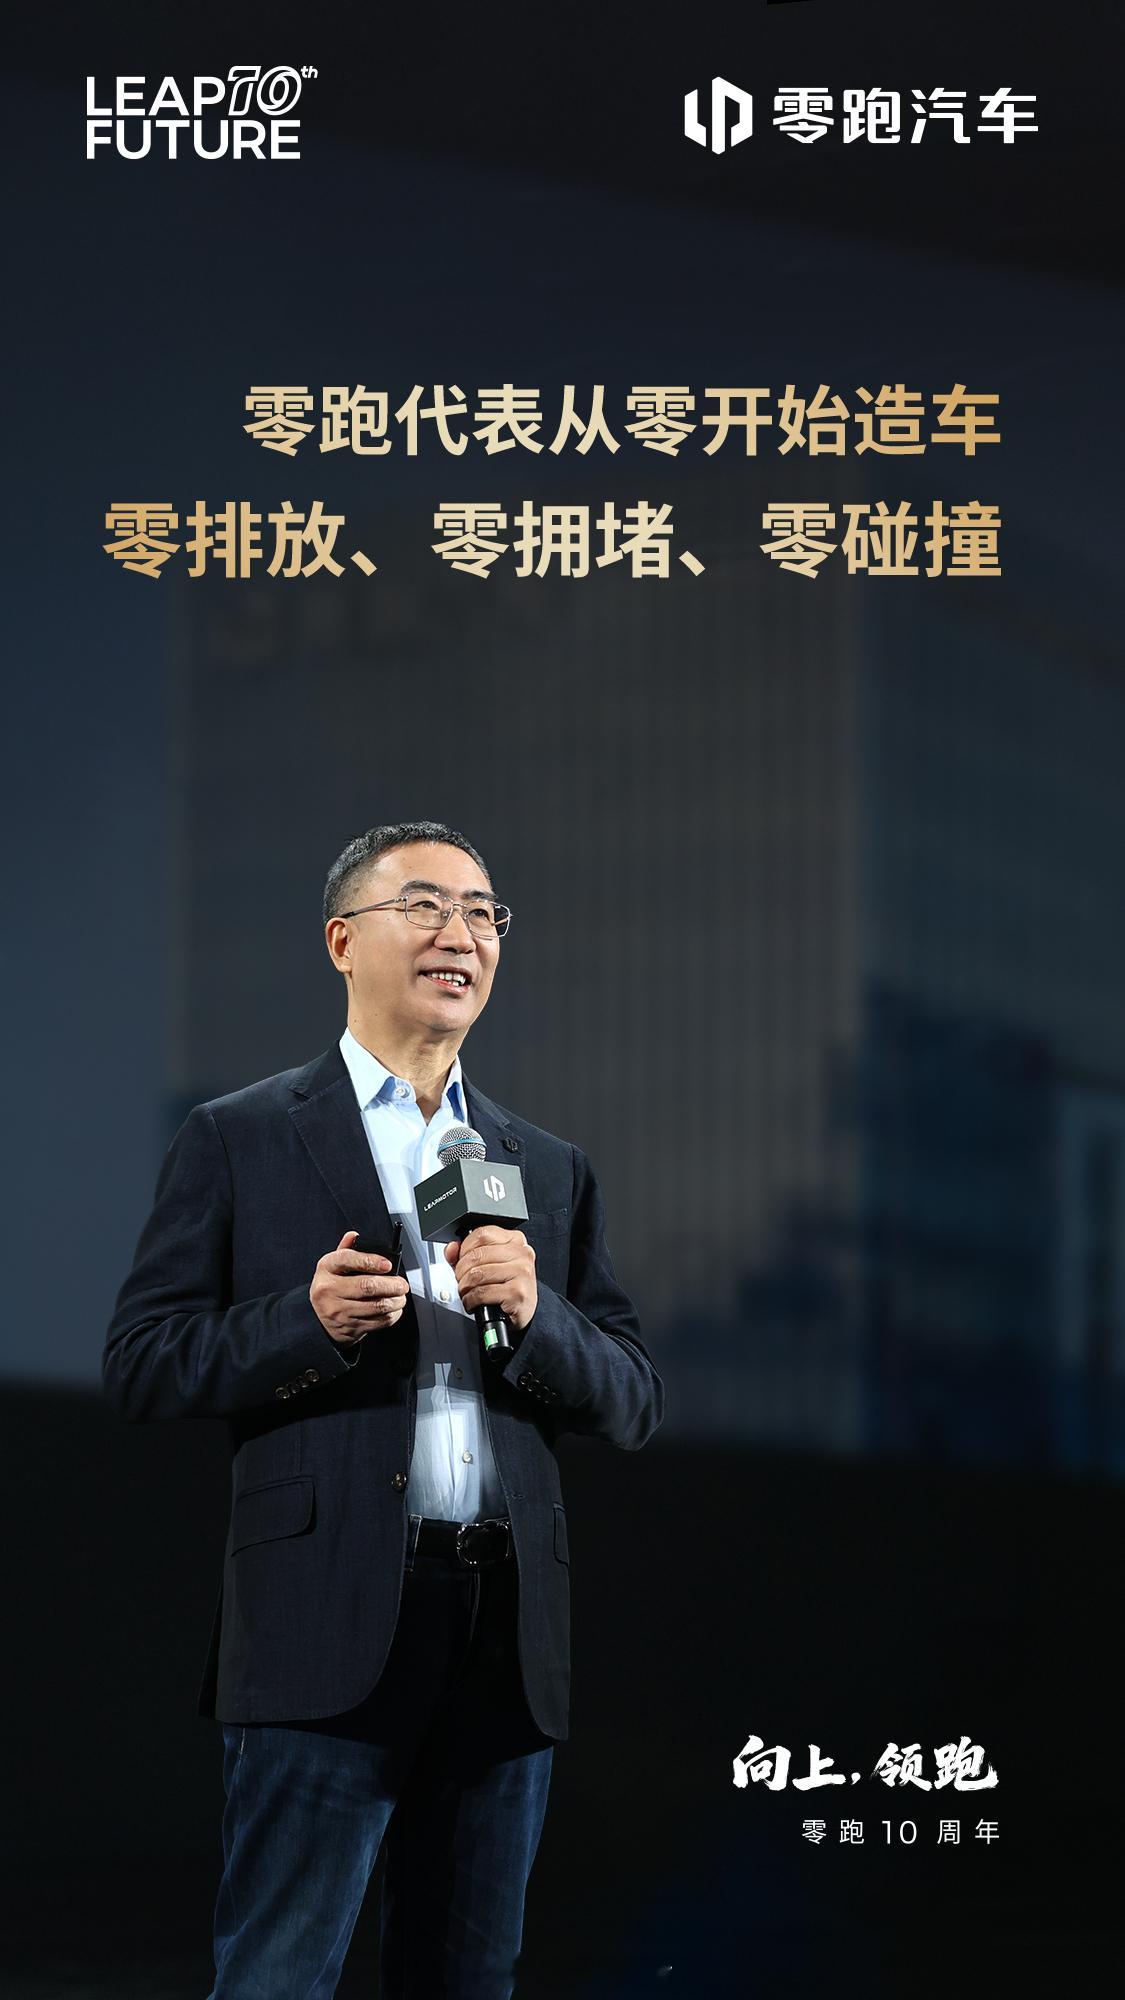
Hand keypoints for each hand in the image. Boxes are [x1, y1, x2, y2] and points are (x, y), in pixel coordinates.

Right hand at [310, 1230, 410, 1345]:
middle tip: (402, 1284)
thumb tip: (354, 1235)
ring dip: (396, 1301)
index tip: (388, 1265)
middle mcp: (329, 1290)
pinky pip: (379, 1321)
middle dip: (392, 1285)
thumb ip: (346, 1250)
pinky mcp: (350, 1327)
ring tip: (400, 1296)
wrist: (321, 1320)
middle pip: (367, 1286)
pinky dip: (392, 1315)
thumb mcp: (333, 1266)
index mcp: (326, 1268)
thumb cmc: (332, 1286)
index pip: (347, 1259)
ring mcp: (338, 1311)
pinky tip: (394, 1309)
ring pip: (376, 1306)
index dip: (370, 1261)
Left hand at [445, 1226, 537, 1330]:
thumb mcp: (488, 1263)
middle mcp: (521, 1253)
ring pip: (477, 1275)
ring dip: (464, 1287)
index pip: (482, 1234)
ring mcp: (521, 1272)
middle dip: (461, 1271)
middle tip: (461, 1281)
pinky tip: (473, 1303)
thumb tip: (451, 1248)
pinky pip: (482, 1293)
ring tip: (467, 1292)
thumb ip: (466, 1253)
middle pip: (477, 1255)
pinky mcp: (517, 1293)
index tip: (461, 1260)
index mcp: (515, 1240)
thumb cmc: (507, 1285)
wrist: (524, 1309)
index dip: (465, 1248)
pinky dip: (471, 1300)